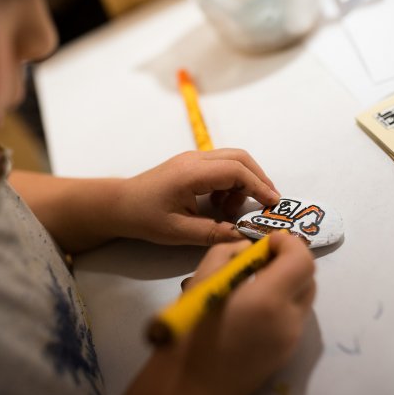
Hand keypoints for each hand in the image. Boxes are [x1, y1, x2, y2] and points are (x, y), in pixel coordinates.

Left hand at [115, 149, 279, 245]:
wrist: (120, 204)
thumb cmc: (144, 217)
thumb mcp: (178, 232)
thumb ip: (213, 233)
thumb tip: (243, 237)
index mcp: (192, 173)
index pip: (236, 171)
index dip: (259, 186)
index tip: (273, 204)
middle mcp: (195, 159)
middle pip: (239, 157)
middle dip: (258, 179)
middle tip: (267, 203)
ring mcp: (192, 158)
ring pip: (231, 160)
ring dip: (242, 182)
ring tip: (229, 211)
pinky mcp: (191, 164)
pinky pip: (220, 166)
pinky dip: (229, 182)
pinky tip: (218, 204)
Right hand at [118, 232, 315, 394]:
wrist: (187, 387)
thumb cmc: (187, 332)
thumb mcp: (202, 281)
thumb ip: (230, 254)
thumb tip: (250, 249)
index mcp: (267, 300)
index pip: (302, 259)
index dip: (288, 243)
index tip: (267, 241)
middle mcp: (288, 321)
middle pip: (309, 278)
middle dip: (290, 260)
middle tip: (262, 258)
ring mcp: (290, 340)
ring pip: (304, 299)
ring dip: (288, 282)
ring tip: (255, 282)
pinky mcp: (285, 354)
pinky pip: (294, 319)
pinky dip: (282, 303)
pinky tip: (252, 307)